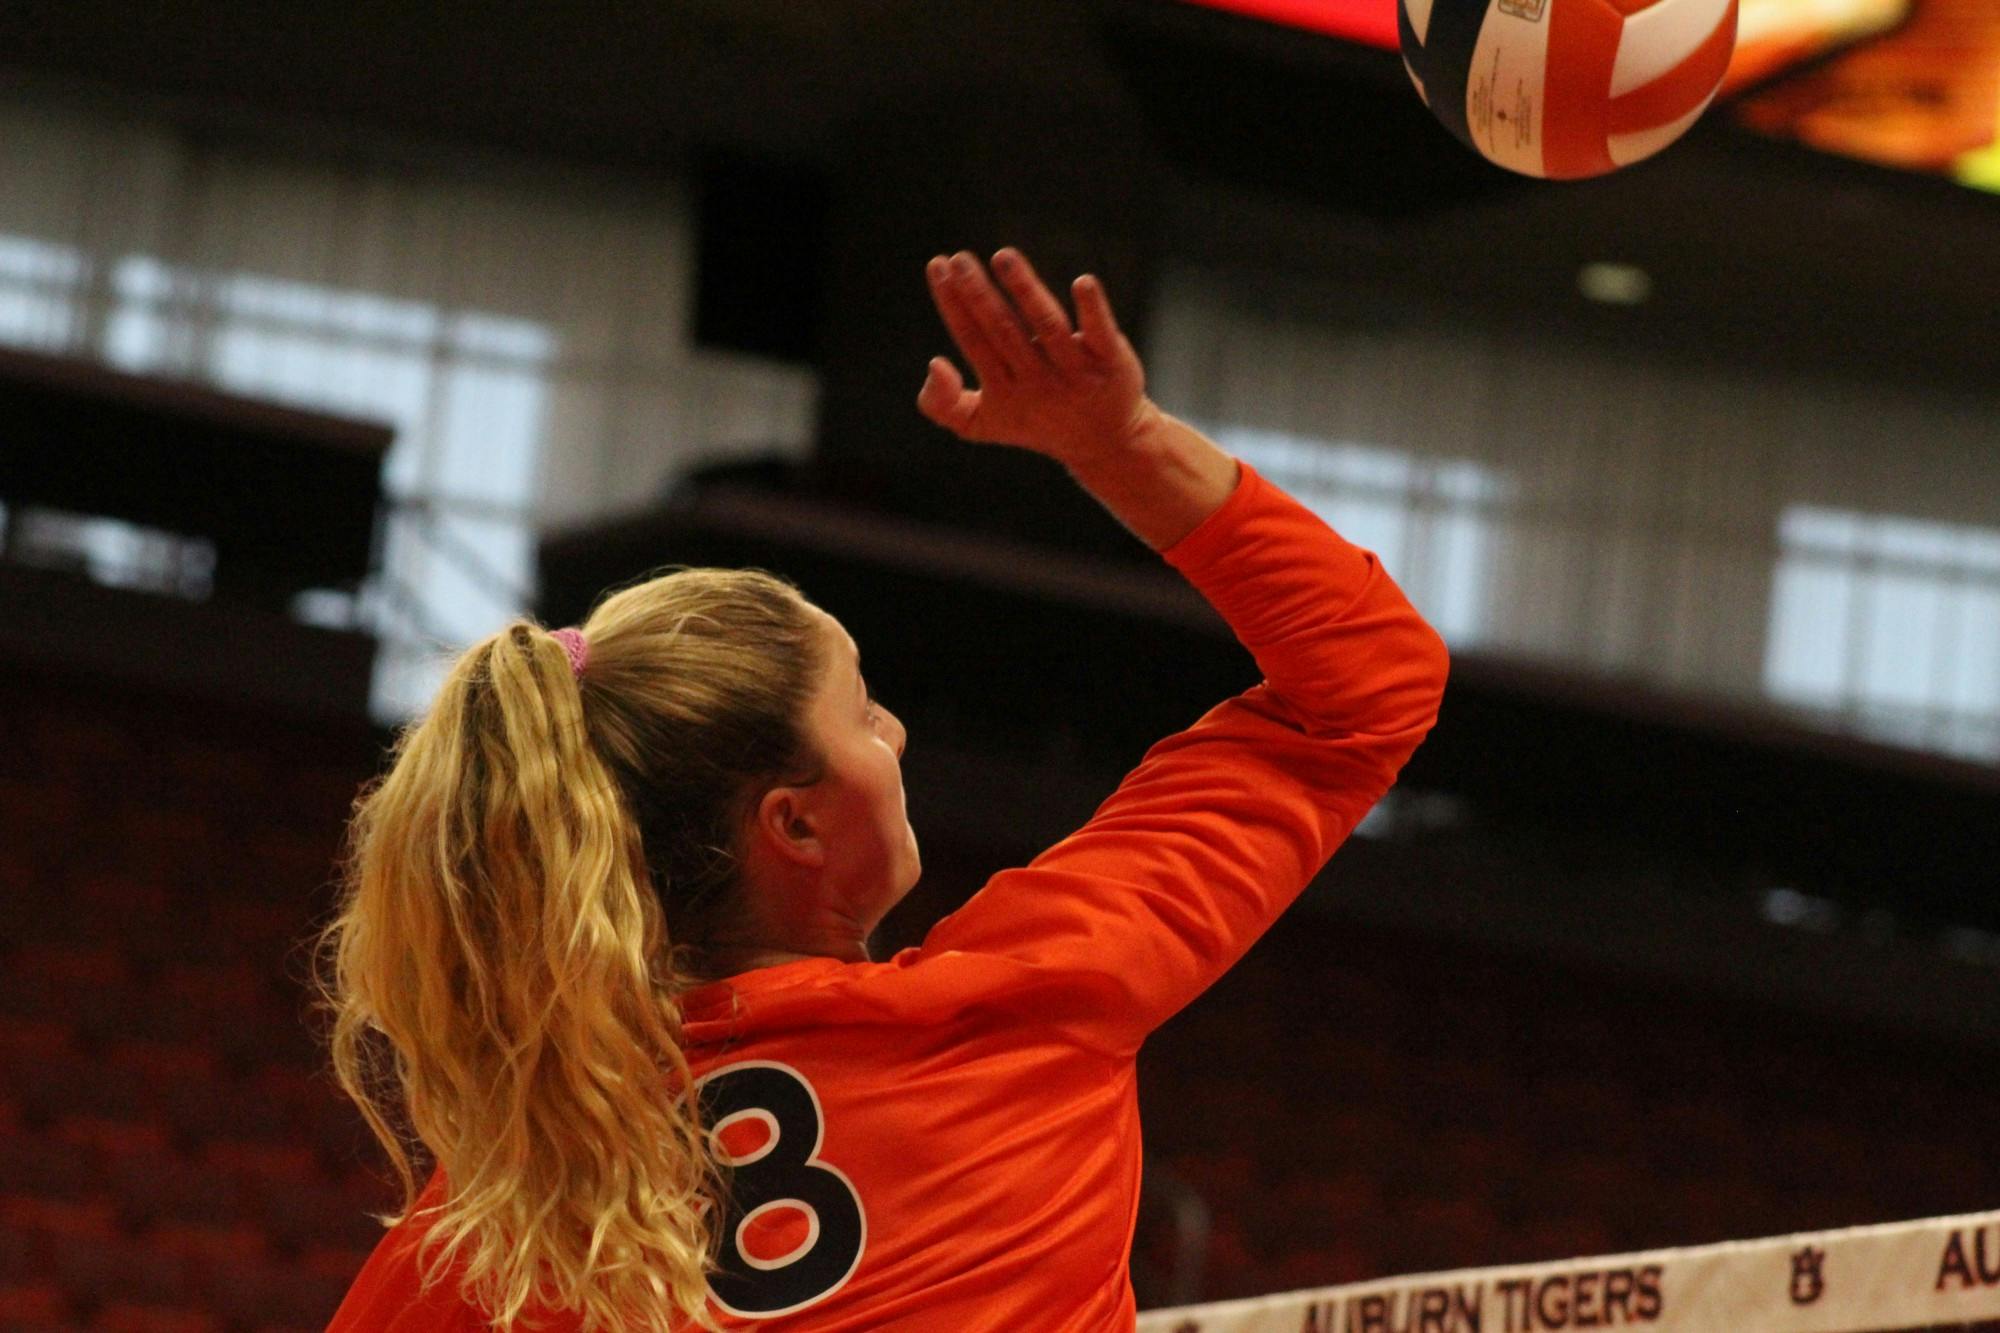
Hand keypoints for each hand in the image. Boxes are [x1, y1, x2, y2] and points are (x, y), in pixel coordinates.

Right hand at [917, 248, 1159, 467]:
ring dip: (1025, 290)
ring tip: (1004, 257)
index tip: (938, 265)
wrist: (1104, 441)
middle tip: (960, 259)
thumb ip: (942, 403)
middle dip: (979, 294)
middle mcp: (1038, 381)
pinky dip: (1092, 309)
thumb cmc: (1035, 422)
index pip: (973, 341)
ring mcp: (1076, 371)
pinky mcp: (1111, 361)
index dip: (953, 304)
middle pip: (1004, 330)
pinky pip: (1100, 333)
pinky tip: (1083, 282)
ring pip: (1047, 325)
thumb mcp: (980, 424)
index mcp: (1004, 391)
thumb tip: (934, 364)